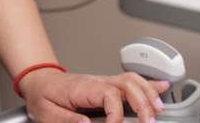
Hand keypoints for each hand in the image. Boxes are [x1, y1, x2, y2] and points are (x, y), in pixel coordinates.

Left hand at [18, 68, 170, 122]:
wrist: (39, 81)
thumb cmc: (43, 95)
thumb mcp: (46, 112)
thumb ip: (66, 120)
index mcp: (82, 87)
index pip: (109, 96)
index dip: (115, 116)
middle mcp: (96, 81)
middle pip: (126, 85)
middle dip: (142, 103)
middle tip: (148, 122)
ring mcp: (103, 81)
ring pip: (131, 81)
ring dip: (148, 93)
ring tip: (159, 110)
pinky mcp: (106, 85)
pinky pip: (130, 81)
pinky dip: (148, 84)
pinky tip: (161, 88)